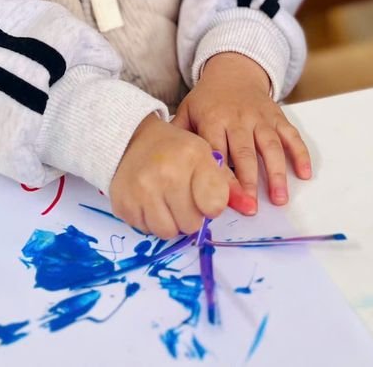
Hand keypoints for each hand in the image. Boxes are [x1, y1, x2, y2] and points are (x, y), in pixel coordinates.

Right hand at [109, 114, 251, 238]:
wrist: (129, 139)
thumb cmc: (174, 149)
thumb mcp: (203, 155)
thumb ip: (227, 183)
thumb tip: (250, 209)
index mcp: (192, 157)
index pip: (214, 206)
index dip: (211, 204)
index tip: (204, 195)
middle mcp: (166, 173)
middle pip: (192, 224)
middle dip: (190, 215)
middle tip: (182, 197)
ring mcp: (141, 190)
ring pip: (168, 232)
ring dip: (170, 222)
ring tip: (166, 201)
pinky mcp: (123, 204)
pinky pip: (146, 230)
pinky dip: (150, 221)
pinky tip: (149, 201)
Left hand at [172, 52, 311, 211]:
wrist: (233, 71)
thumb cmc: (207, 100)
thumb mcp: (187, 110)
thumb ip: (179, 136)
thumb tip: (164, 166)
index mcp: (213, 118)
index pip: (217, 151)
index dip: (222, 176)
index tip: (225, 200)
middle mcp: (238, 118)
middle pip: (245, 152)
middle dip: (249, 181)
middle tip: (252, 207)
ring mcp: (260, 117)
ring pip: (270, 145)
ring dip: (276, 173)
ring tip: (280, 198)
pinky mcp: (277, 116)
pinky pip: (291, 135)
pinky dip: (300, 153)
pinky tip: (304, 174)